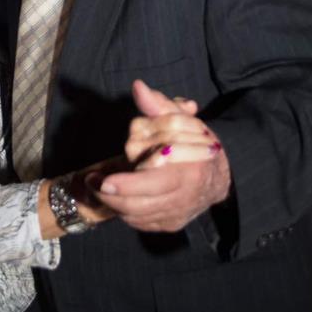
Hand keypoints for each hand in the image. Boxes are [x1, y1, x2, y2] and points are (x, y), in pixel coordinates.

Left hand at [92, 80, 230, 231]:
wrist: (220, 177)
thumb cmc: (198, 144)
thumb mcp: (181, 119)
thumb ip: (157, 105)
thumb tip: (138, 87)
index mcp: (188, 171)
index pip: (153, 181)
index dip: (126, 184)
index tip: (102, 179)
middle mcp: (183, 197)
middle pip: (139, 203)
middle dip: (111, 195)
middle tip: (92, 182)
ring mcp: (176, 214)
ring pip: (137, 215)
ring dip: (113, 203)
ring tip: (95, 187)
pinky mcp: (169, 225)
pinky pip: (140, 223)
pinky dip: (125, 212)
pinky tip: (115, 197)